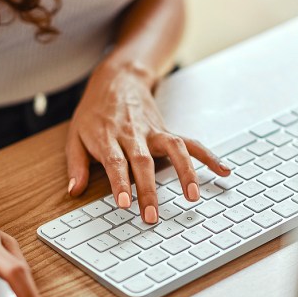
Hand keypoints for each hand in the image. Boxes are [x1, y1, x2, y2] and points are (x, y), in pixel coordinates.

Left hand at [66, 61, 231, 222]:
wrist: (117, 80)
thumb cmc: (94, 113)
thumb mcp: (75, 135)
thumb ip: (76, 164)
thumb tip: (74, 191)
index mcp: (108, 137)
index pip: (116, 162)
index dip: (121, 182)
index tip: (125, 203)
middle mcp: (133, 134)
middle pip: (144, 162)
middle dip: (149, 190)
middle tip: (152, 216)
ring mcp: (153, 131)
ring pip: (173, 149)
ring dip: (185, 172)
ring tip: (193, 196)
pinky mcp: (167, 131)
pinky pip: (190, 143)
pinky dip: (208, 156)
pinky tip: (223, 170)